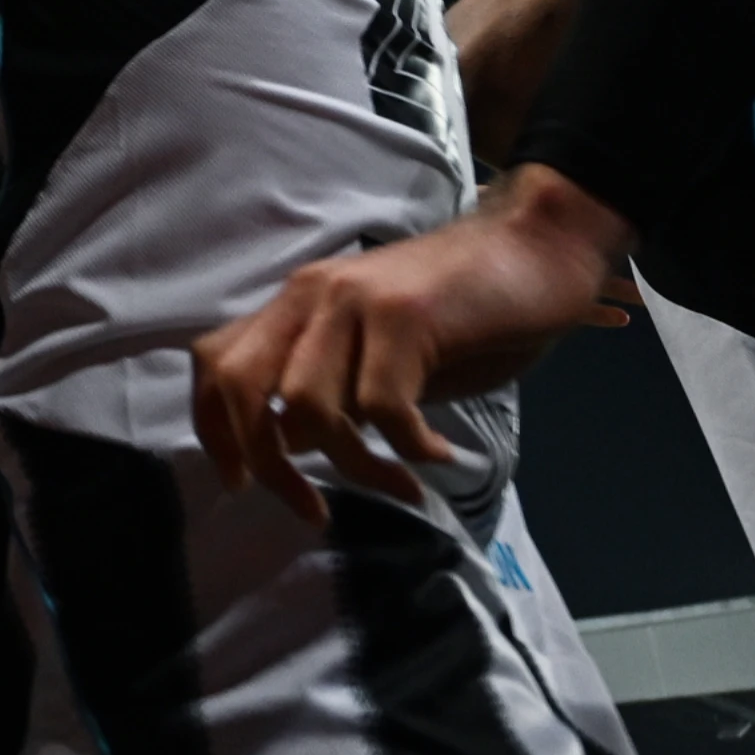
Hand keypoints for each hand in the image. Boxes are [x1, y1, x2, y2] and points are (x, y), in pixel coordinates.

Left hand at [190, 164, 632, 518]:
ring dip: (352, 465)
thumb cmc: (465, 309)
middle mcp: (311, 294)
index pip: (216, 362)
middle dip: (265, 461)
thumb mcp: (381, 356)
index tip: (242, 483)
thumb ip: (330, 391)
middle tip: (311, 507)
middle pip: (240, 385)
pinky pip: (382, 407)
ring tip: (399, 485)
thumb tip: (287, 444)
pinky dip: (407, 448)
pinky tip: (438, 454)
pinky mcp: (404, 315)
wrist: (539, 248)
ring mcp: (355, 300)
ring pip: (307, 404)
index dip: (215, 430)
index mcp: (297, 303)